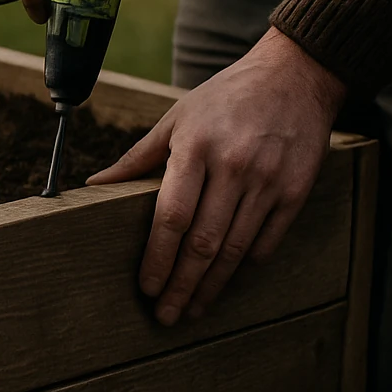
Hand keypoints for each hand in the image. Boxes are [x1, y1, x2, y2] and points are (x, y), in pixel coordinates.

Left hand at [88, 28, 346, 324]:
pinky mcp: (295, 191)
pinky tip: (225, 283)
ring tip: (192, 310)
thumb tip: (95, 186)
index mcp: (197, 147)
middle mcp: (234, 167)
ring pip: (235, 251)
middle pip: (203, 243)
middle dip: (181, 285)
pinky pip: (266, 242)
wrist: (295, 76)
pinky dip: (244, 268)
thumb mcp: (177, 117)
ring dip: (211, 287)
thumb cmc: (226, 97)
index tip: (146, 288)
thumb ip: (138, 157)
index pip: (172, 217)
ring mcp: (268, 181)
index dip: (157, 258)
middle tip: (165, 316)